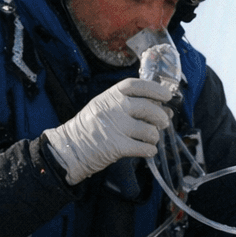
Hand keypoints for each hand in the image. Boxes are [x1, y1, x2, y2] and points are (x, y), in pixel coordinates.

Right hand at [42, 78, 174, 184]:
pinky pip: (144, 148)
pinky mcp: (117, 147)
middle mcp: (114, 108)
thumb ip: (130, 106)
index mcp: (110, 96)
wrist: (68, 148)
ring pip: (149, 130)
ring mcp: (115, 127)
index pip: (137, 85)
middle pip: (148, 108)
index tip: (167, 96)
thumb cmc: (89, 128)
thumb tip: (163, 110)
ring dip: (155, 136)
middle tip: (164, 123)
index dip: (155, 89)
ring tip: (151, 139)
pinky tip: (147, 150)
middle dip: (161, 117)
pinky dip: (150, 150)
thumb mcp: (104, 108)